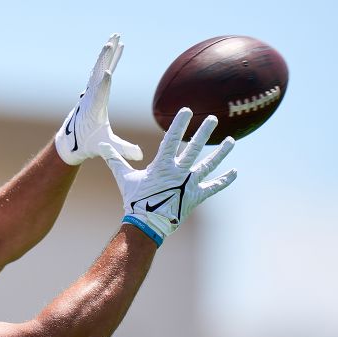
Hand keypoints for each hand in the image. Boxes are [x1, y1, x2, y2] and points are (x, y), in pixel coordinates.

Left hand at [55, 33, 142, 165]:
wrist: (71, 142)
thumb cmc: (88, 145)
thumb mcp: (105, 148)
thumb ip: (121, 150)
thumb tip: (139, 156)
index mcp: (94, 110)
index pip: (99, 95)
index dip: (103, 85)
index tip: (108, 73)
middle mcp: (90, 97)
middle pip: (98, 74)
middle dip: (104, 59)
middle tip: (111, 43)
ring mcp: (91, 91)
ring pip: (100, 67)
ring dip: (108, 53)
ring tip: (115, 37)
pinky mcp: (93, 89)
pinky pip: (102, 69)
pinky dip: (110, 58)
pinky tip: (116, 47)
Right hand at [99, 107, 236, 245]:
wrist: (147, 225)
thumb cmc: (135, 201)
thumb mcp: (124, 178)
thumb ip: (116, 160)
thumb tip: (103, 146)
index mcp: (162, 165)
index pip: (172, 139)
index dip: (180, 123)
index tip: (187, 110)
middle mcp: (179, 171)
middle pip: (194, 148)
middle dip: (204, 132)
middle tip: (213, 119)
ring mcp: (190, 184)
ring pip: (209, 164)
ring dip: (221, 152)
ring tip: (231, 141)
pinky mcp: (196, 196)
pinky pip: (214, 187)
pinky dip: (224, 180)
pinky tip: (235, 172)